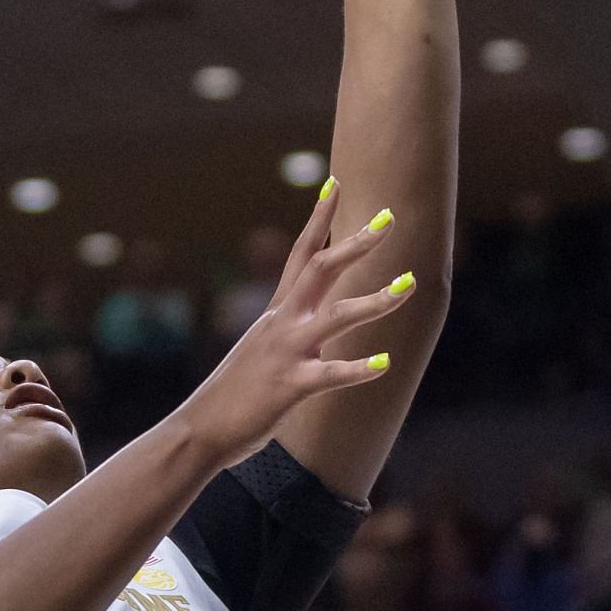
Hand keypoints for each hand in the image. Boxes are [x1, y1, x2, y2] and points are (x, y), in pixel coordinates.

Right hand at [186, 184, 414, 469]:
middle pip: (321, 268)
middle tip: (388, 218)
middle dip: (355, 242)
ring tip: (410, 285)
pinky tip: (384, 362)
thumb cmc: (234, 394)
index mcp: (276, 314)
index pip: (299, 254)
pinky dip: (358, 368)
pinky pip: (330, 373)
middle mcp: (282, 324)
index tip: (335, 183)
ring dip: (376, 299)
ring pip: (336, 316)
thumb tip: (307, 324)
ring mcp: (286, 353)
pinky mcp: (290, 386)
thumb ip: (285, 333)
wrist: (200, 428)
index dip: (318, 218)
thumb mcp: (261, 351)